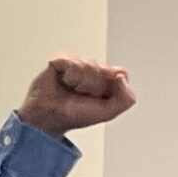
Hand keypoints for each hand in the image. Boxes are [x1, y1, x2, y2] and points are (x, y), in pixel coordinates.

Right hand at [16, 56, 135, 138]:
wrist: (51, 116)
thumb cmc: (77, 114)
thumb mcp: (108, 112)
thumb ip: (125, 99)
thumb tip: (121, 77)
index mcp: (108, 80)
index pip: (122, 73)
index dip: (113, 85)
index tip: (101, 97)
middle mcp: (94, 69)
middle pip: (105, 70)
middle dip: (95, 87)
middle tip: (84, 95)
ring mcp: (77, 63)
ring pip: (89, 66)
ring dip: (81, 83)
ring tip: (73, 90)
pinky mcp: (61, 60)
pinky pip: (72, 63)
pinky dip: (69, 77)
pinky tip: (64, 82)